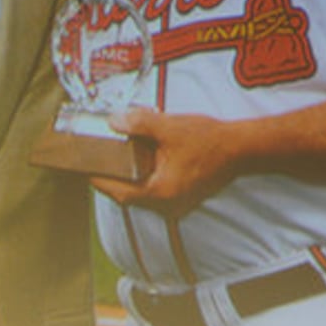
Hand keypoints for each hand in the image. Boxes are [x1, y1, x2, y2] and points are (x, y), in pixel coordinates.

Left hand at [91, 106, 236, 214]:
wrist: (241, 149)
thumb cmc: (209, 140)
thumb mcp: (169, 127)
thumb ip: (139, 124)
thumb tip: (114, 121)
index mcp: (160, 192)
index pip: (119, 192)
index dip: (99, 179)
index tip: (83, 167)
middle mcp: (167, 204)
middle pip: (128, 194)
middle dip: (111, 176)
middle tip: (96, 158)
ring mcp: (176, 202)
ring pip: (141, 191)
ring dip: (128, 175)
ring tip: (115, 154)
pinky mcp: (182, 194)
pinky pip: (154, 187)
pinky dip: (144, 174)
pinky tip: (141, 155)